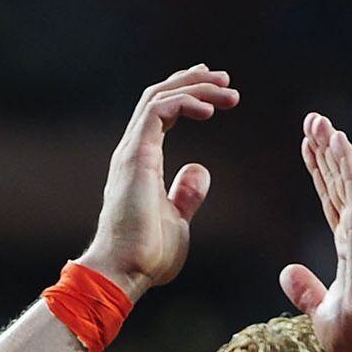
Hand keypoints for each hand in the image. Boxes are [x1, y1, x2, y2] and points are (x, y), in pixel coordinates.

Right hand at [80, 66, 237, 302]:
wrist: (124, 272)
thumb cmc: (147, 256)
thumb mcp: (176, 220)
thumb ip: (185, 194)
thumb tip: (200, 170)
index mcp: (142, 161)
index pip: (162, 114)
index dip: (189, 97)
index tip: (217, 95)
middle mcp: (134, 149)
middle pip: (160, 96)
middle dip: (193, 82)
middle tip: (224, 79)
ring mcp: (132, 151)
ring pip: (160, 97)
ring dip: (195, 88)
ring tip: (227, 89)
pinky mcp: (136, 155)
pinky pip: (159, 111)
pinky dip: (185, 103)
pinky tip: (210, 110)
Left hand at [280, 114, 351, 351]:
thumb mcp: (320, 311)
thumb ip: (305, 290)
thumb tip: (285, 272)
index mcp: (349, 247)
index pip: (330, 201)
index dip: (320, 173)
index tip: (309, 149)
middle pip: (336, 181)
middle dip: (324, 150)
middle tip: (312, 121)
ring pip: (344, 175)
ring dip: (332, 145)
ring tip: (318, 119)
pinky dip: (346, 158)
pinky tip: (337, 135)